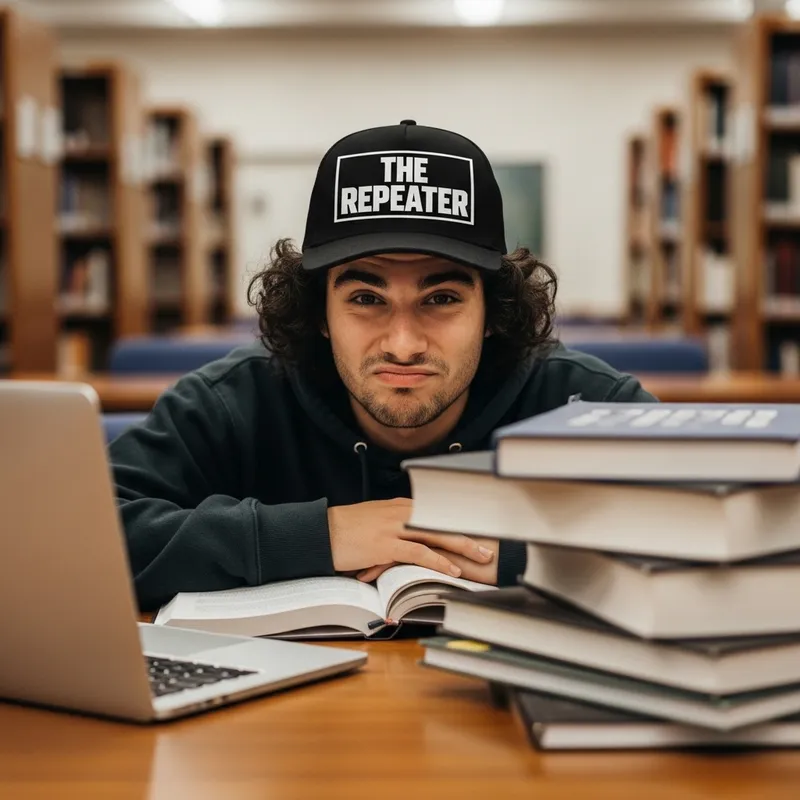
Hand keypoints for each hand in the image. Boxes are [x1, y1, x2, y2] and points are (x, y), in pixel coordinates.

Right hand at [328, 498, 494, 580]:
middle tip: (488, 546)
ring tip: (480, 558)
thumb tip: (411, 538)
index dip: (458, 524)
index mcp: (400, 506)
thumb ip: (395, 525)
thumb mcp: (375, 520)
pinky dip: (438, 561)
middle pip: (442, 521)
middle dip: (468, 533)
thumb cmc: (346, 529)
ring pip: (436, 535)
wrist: (321, 531)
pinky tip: (452, 569)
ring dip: (462, 547)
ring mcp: (394, 528)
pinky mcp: (386, 544)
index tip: (478, 532)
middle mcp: (401, 513)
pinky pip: (419, 553)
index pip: (437, 513)